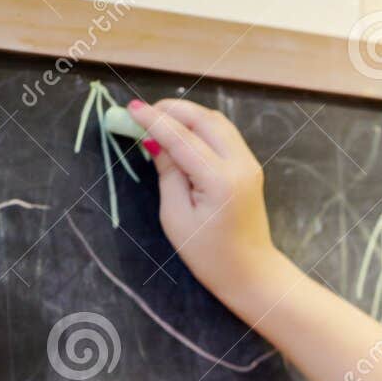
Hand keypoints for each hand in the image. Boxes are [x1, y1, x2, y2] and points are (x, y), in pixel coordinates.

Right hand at [126, 97, 285, 302]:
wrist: (250, 272)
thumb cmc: (209, 255)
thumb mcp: (176, 217)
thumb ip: (168, 174)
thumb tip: (155, 141)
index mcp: (220, 180)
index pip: (182, 138)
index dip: (154, 121)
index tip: (131, 108)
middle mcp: (240, 165)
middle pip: (205, 120)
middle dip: (172, 110)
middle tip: (144, 112)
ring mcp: (250, 164)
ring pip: (217, 122)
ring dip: (188, 115)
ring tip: (159, 120)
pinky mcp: (250, 167)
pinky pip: (224, 134)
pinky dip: (201, 127)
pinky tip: (182, 133)